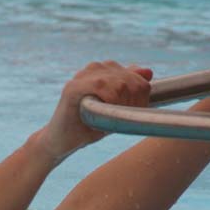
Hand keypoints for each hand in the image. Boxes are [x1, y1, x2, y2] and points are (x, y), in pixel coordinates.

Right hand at [28, 60, 152, 163]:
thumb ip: (130, 89)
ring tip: (109, 117)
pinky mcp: (72, 87)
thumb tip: (148, 71)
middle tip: (119, 118)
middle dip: (132, 103)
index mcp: (105, 70)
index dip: (140, 98)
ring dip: (121, 105)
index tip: (130, 113)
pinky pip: (101, 85)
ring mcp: (82, 75)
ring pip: (120, 83)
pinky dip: (108, 100)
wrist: (62, 141)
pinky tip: (102, 113)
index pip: (137, 78)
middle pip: (131, 81)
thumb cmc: (88, 126)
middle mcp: (94, 68)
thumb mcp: (115, 108)